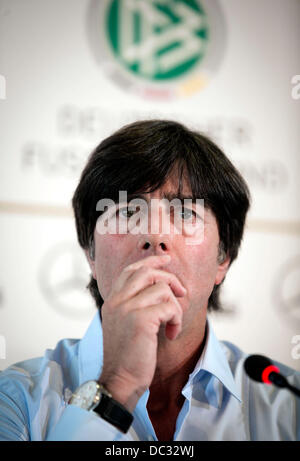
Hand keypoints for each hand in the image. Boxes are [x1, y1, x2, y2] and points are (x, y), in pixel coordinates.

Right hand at [98, 255, 186, 411]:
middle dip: (170, 278)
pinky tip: (171, 335)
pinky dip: (176, 320)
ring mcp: (127, 308)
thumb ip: (133, 305)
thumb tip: (160, 288)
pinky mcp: (141, 319)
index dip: (150, 261)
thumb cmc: (127, 356)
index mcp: (112, 301)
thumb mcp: (124, 325)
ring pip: (162, 289)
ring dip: (175, 307)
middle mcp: (117, 301)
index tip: (166, 259)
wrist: (120, 380)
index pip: (130, 270)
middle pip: (148, 272)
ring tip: (172, 325)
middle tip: (182, 293)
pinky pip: (170, 307)